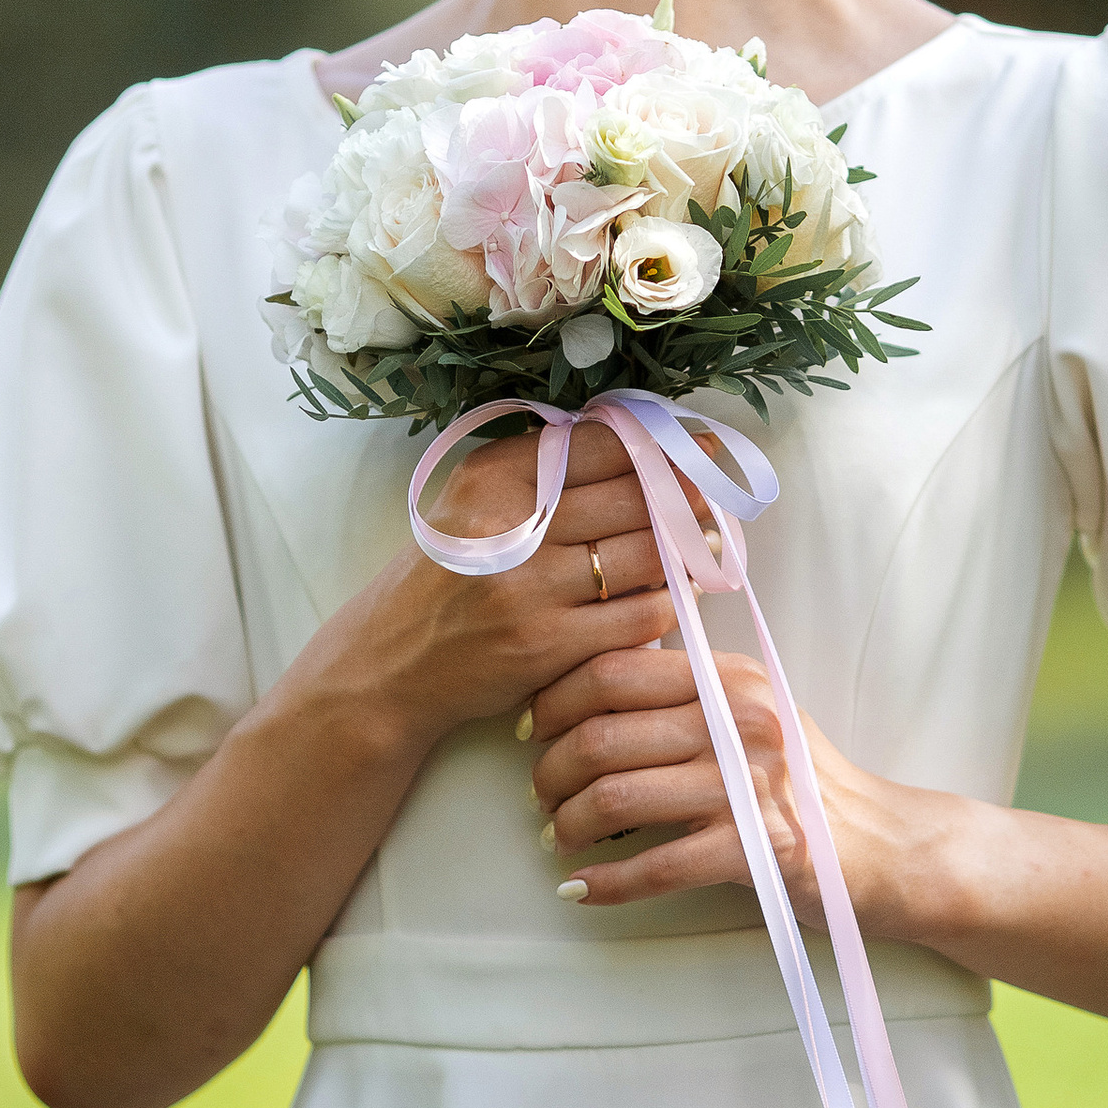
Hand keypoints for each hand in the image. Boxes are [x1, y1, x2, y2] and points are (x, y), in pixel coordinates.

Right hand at [330, 418, 678, 747]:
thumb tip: (637, 445)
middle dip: (686, 497)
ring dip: (687, 549)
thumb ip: (543, 469)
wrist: (391, 663)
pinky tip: (673, 594)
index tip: (701, 448)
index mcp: (494, 476)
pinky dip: (667, 602)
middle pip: (633, 496)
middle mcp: (510, 525)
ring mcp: (529, 589)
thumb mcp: (474, 502)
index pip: (603, 444)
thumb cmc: (446, 577)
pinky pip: (637, 616)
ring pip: (644, 555)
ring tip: (706, 542)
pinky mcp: (546, 645)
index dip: (663, 446)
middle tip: (716, 497)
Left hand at [525, 637, 937, 926]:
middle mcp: (739, 721)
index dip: (555, 702)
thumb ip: (687, 693)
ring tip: (558, 838)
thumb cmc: (803, 783)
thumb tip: (589, 689)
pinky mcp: (758, 848)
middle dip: (551, 770)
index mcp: (731, 678)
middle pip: (602, 733)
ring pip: (617, 797)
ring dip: (568, 824)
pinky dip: (606, 882)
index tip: (534, 732)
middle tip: (540, 795)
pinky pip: (656, 865)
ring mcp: (749, 785)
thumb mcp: (752, 715)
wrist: (885, 846)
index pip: (614, 670)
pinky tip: (581, 889)